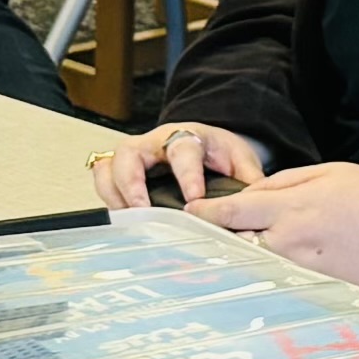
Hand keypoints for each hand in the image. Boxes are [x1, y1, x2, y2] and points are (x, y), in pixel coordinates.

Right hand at [91, 118, 276, 210]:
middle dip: (132, 184)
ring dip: (114, 194)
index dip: (187, 175)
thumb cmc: (219, 153)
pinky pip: (103, 179)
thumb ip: (248, 180)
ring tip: (128, 222)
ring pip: (109, 166)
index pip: (183, 150)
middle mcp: (154, 142)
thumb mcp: (240, 160)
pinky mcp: (122, 169)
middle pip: (130, 153)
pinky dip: (107, 198)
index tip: (194, 198)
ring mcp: (135, 155)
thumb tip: (256, 206)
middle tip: (143, 212)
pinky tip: (121, 220)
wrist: (205, 142)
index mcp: (188, 136)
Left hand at [203, 159, 358, 296]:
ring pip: (256, 267)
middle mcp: (290, 243)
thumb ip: (282, 183)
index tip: (190, 214)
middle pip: (235, 245)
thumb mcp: (328, 172)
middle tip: (203, 239)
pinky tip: (270, 273)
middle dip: (218, 241)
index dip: (204, 214)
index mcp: (290, 207)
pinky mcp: (317, 292)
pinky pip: (282, 284)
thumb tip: (250, 194)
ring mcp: (302, 272)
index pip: (231, 212)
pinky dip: (272, 278)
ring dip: (242, 261)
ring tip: (233, 257)